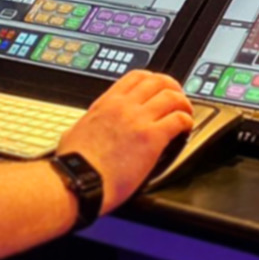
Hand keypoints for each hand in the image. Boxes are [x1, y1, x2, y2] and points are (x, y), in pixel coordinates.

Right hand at [57, 71, 193, 213]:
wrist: (77, 182)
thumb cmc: (72, 166)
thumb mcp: (73, 133)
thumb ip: (85, 126)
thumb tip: (79, 130)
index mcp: (106, 103)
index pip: (136, 77)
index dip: (153, 79)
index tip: (159, 87)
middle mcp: (124, 106)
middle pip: (159, 82)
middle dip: (173, 88)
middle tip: (178, 98)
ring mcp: (139, 119)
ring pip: (172, 97)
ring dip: (183, 104)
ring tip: (186, 113)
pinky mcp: (152, 138)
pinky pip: (178, 120)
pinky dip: (186, 122)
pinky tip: (186, 129)